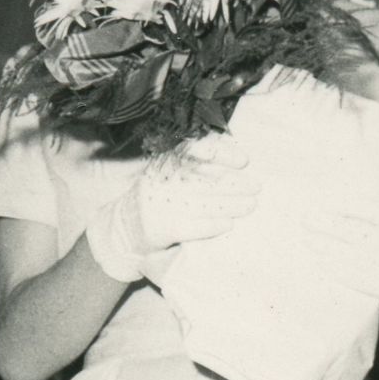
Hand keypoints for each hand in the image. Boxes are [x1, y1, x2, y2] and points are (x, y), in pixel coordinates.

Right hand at [83, 132, 257, 283]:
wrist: (123, 230)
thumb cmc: (157, 198)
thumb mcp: (166, 174)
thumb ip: (193, 164)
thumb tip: (237, 160)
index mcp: (162, 162)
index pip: (194, 150)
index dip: (221, 153)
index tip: (244, 161)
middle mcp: (159, 181)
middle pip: (203, 178)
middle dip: (234, 183)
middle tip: (256, 187)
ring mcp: (157, 205)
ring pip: (201, 203)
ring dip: (230, 205)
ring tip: (250, 205)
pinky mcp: (158, 228)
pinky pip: (191, 227)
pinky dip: (211, 225)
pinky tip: (227, 224)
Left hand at [304, 203, 378, 340]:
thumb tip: (335, 209)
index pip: (375, 211)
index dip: (347, 206)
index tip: (323, 201)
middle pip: (360, 231)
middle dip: (329, 224)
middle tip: (306, 218)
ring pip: (354, 255)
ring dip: (326, 246)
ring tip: (307, 239)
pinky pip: (357, 276)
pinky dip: (335, 267)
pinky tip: (320, 261)